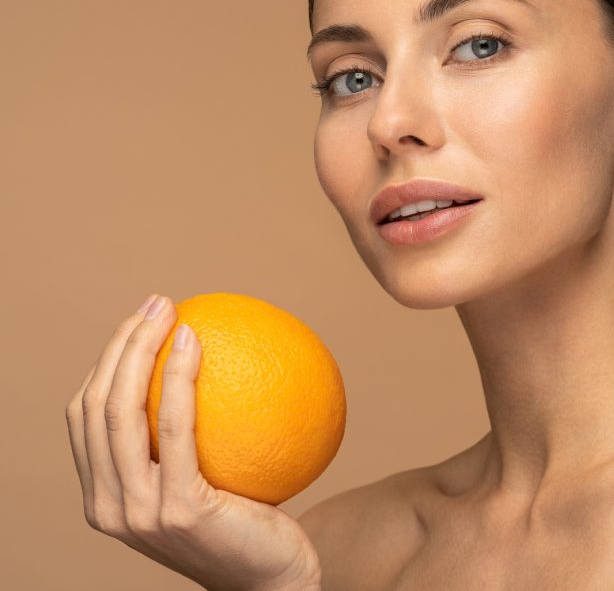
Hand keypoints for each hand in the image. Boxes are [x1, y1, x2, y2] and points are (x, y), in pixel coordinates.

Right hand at [65, 294, 321, 590]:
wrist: (273, 576)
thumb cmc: (244, 518)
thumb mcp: (201, 476)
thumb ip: (185, 436)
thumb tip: (198, 359)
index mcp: (105, 497)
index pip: (86, 415)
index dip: (106, 360)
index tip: (142, 321)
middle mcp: (108, 507)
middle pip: (96, 404)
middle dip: (121, 343)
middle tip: (157, 303)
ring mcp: (138, 512)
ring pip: (120, 411)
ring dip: (141, 348)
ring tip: (170, 310)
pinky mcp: (177, 509)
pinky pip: (175, 427)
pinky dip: (178, 377)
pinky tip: (196, 340)